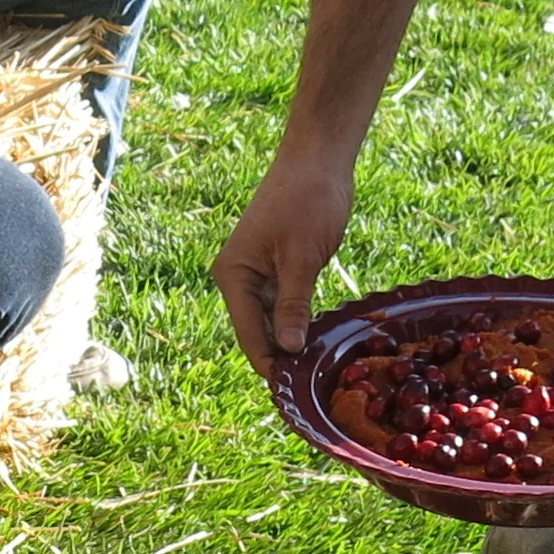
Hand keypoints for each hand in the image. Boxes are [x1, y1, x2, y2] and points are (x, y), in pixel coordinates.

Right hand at [212, 138, 360, 378]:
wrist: (318, 158)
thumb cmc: (308, 200)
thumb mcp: (302, 257)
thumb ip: (294, 305)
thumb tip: (287, 350)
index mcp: (234, 276)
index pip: (249, 335)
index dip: (270, 365)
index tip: (292, 394)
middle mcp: (239, 279)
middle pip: (258, 333)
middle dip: (281, 358)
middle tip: (311, 387)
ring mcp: (258, 275)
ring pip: (273, 322)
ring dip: (292, 342)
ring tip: (318, 370)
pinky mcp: (278, 269)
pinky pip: (285, 307)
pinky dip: (300, 323)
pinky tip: (320, 341)